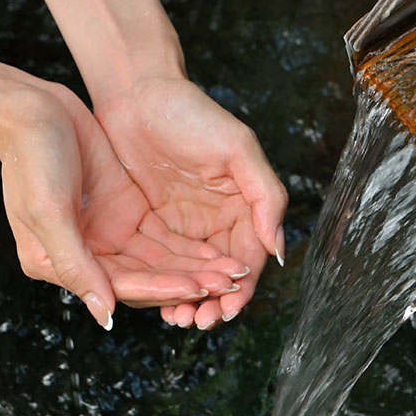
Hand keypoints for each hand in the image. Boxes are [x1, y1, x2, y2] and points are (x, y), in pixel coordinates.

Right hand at [0, 55, 246, 328]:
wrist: (34, 109)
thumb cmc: (32, 157)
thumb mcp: (48, 213)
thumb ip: (75, 266)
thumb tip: (105, 317)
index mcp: (60, 265)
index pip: (124, 286)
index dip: (164, 288)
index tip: (200, 287)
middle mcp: (89, 256)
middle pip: (148, 280)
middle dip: (188, 282)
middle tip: (228, 282)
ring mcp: (110, 234)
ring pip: (161, 262)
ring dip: (195, 267)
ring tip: (232, 270)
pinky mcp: (127, 213)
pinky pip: (164, 239)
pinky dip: (190, 247)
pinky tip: (218, 251)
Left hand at [94, 76, 287, 328]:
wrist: (136, 93)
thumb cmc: (192, 114)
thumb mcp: (238, 149)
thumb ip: (266, 197)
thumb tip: (279, 251)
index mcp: (245, 207)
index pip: (249, 257)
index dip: (241, 287)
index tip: (228, 310)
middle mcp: (220, 220)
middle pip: (222, 273)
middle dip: (215, 302)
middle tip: (200, 322)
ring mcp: (187, 224)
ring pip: (193, 274)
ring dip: (190, 300)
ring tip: (178, 319)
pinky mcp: (155, 223)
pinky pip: (164, 262)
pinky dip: (164, 284)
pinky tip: (158, 301)